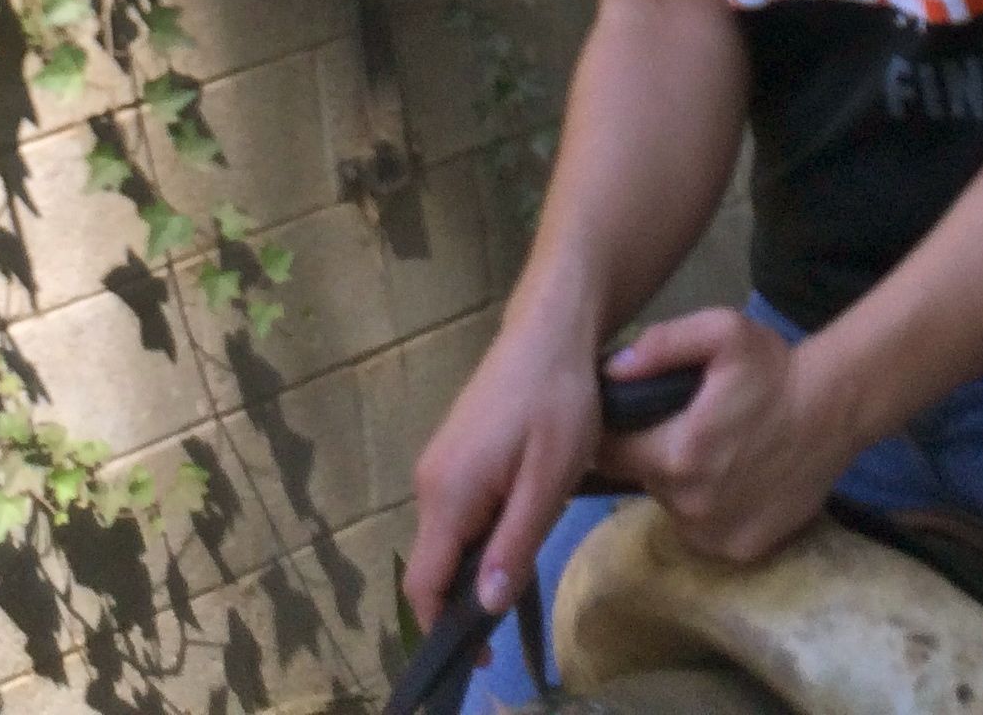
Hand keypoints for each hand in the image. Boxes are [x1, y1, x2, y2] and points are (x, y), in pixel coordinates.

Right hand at [405, 317, 602, 636]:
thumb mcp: (550, 476)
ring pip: (450, 537)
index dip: (447, 628)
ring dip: (481, 557)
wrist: (551, 328)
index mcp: (447, 496)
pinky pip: (459, 511)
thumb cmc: (558, 398)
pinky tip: (524, 513)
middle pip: (436, 565)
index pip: (424, 585)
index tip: (484, 654)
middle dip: (468, 594)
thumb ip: (516, 542)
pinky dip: (484, 528)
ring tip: (530, 550)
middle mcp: (429, 484)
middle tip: (520, 600)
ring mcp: (439, 466)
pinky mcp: (455, 453)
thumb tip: (485, 608)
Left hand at [602, 308, 857, 564]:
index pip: (609, 455)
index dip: (616, 435)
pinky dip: (712, 510)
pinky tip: (737, 478)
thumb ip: (661, 345)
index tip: (636, 418)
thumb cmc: (774, 368)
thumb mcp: (721, 332)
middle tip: (689, 426)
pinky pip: (706, 531)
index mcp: (675, 454)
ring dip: (684, 484)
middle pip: (644, 480)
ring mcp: (716, 534)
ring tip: (718, 451)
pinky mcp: (741, 550)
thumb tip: (612, 370)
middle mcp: (689, 505)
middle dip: (655, 454)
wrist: (835, 407)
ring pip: (674, 508)